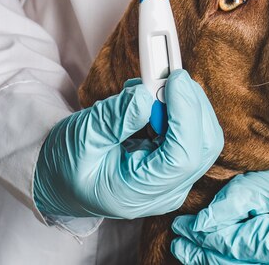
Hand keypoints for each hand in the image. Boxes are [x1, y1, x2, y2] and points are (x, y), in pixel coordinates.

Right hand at [33, 69, 222, 218]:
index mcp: (139, 192)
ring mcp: (175, 177)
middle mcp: (166, 189)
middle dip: (191, 103)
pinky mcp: (176, 161)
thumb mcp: (80, 139)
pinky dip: (180, 106)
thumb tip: (145, 97)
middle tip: (168, 75)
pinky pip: (194, 130)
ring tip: (155, 84)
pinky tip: (155, 96)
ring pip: (204, 135)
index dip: (186, 114)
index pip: (183, 157)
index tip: (175, 80)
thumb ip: (112, 120)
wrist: (63, 178)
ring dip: (187, 102)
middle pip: (204, 144)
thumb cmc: (67, 163)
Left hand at [171, 117, 268, 263]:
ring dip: (234, 261)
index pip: (232, 248)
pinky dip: (263, 262)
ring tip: (208, 249)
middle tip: (184, 244)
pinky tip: (246, 250)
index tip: (182, 230)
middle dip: (209, 257)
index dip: (201, 238)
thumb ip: (240, 199)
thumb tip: (207, 220)